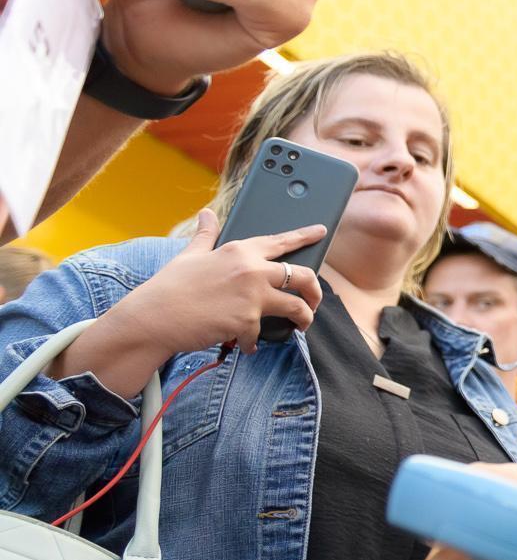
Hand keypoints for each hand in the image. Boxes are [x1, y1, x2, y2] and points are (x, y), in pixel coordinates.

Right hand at [54, 209, 325, 392]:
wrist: (152, 318)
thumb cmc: (169, 287)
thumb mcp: (189, 255)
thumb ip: (205, 235)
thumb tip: (206, 213)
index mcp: (240, 251)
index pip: (281, 240)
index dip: (305, 235)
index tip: (321, 231)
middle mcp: (252, 270)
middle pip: (303, 276)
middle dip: (315, 291)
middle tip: (314, 301)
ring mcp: (253, 296)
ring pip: (298, 307)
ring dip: (303, 319)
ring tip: (299, 326)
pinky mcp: (247, 321)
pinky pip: (262, 334)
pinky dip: (254, 343)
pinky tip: (246, 346)